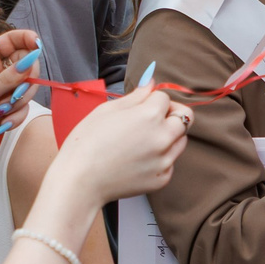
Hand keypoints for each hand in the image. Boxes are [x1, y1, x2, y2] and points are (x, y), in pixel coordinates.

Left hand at [0, 30, 42, 162]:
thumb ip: (6, 80)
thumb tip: (29, 61)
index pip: (11, 41)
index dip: (26, 39)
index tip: (37, 46)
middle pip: (27, 65)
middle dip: (25, 81)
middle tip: (14, 95)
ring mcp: (4, 90)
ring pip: (28, 88)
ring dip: (18, 103)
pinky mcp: (8, 108)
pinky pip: (24, 108)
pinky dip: (16, 117)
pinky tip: (1, 124)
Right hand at [43, 77, 189, 212]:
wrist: (80, 181)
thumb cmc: (87, 143)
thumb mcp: (107, 110)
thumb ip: (135, 95)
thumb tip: (151, 82)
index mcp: (150, 115)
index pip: (165, 97)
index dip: (152, 99)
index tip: (140, 107)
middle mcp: (163, 137)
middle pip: (184, 117)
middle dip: (170, 114)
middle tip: (150, 120)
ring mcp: (164, 160)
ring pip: (181, 140)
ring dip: (169, 136)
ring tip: (142, 141)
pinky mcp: (162, 179)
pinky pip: (170, 162)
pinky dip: (160, 159)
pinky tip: (138, 160)